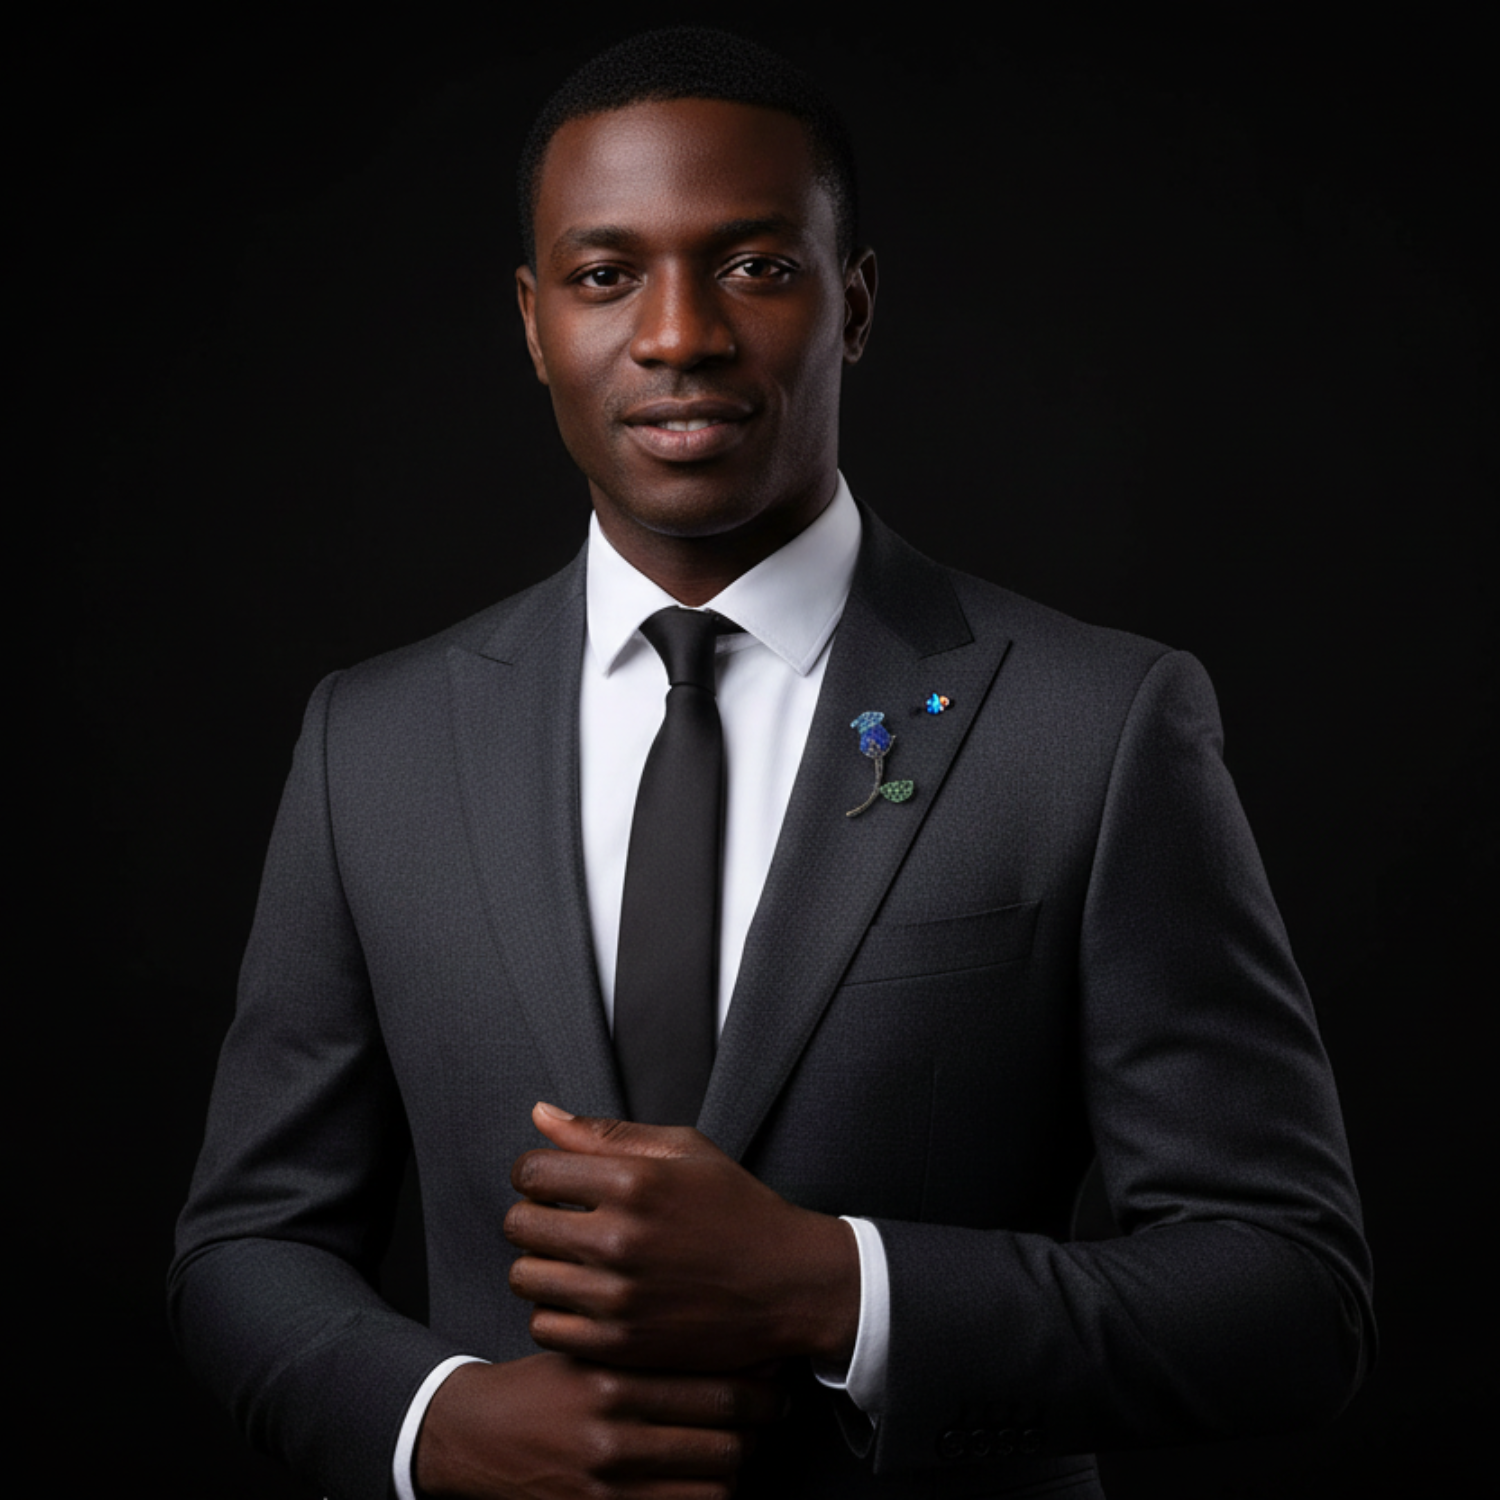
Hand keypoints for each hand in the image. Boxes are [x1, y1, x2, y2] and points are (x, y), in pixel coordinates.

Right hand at [413, 1353, 783, 1499]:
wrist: (478, 1437)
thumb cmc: (542, 1386)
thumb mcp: (591, 1349)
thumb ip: (650, 1349)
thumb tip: (725, 1344)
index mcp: (614, 1381)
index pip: (714, 1387)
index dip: (759, 1383)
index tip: (775, 1372)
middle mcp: (615, 1435)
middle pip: (725, 1438)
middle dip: (762, 1423)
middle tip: (774, 1407)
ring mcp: (611, 1485)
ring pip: (715, 1484)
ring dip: (741, 1463)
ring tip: (747, 1440)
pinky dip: (710, 1495)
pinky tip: (713, 1475)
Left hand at [504, 1103, 859, 1371]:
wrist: (789, 1284)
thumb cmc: (737, 1208)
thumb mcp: (684, 1151)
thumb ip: (604, 1134)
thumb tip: (539, 1113)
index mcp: (633, 1181)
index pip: (532, 1171)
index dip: (535, 1173)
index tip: (554, 1182)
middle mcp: (619, 1238)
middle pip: (518, 1224)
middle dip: (533, 1216)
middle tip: (563, 1220)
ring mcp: (618, 1296)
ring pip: (524, 1277)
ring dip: (541, 1264)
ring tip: (575, 1259)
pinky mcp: (620, 1344)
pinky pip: (543, 1327)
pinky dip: (555, 1311)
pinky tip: (585, 1297)